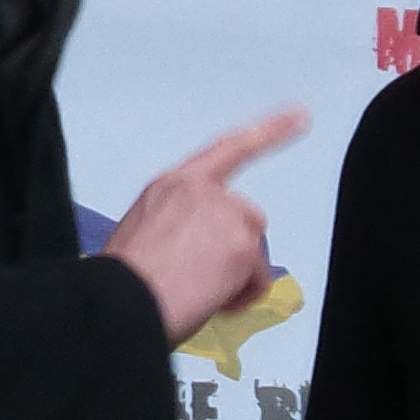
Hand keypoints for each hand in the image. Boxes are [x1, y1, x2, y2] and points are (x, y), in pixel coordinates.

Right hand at [100, 110, 304, 342]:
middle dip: (234, 250)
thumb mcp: (144, 234)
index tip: (298, 117)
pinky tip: (208, 300)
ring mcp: (226, 215)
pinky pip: (257, 279)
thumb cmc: (123, 279)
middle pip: (246, 218)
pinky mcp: (242, 246)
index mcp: (171, 185)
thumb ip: (180, 226)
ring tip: (196, 291)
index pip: (228, 149)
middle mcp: (201, 192)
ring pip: (252, 250)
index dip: (269, 131)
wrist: (120, 302)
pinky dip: (240, 296)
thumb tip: (199, 252)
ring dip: (234, 275)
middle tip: (199, 278)